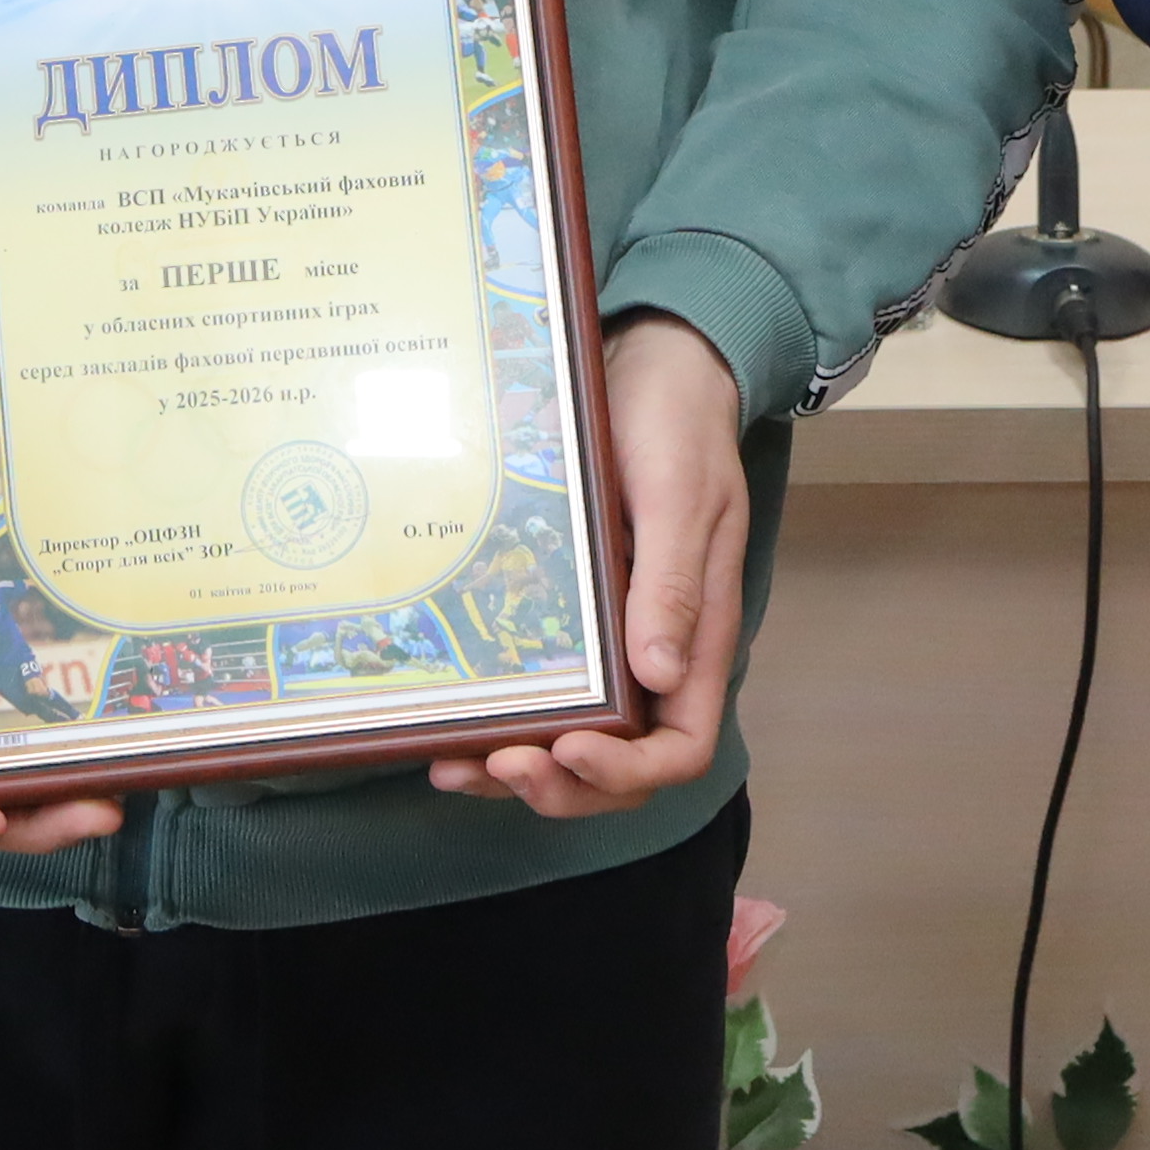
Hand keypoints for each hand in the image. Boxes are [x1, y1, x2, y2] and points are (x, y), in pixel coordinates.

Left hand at [437, 312, 756, 814]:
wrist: (652, 364)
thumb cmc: (677, 424)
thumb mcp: (680, 496)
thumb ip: (674, 584)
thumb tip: (660, 676)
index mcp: (698, 635)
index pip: (680, 746)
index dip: (628, 770)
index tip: (570, 750)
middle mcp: (655, 652)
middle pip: (622, 763)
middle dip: (562, 784)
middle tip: (498, 765)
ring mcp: (611, 638)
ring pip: (574, 739)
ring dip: (519, 769)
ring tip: (456, 767)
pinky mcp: (570, 614)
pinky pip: (543, 689)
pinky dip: (500, 720)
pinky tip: (451, 725)